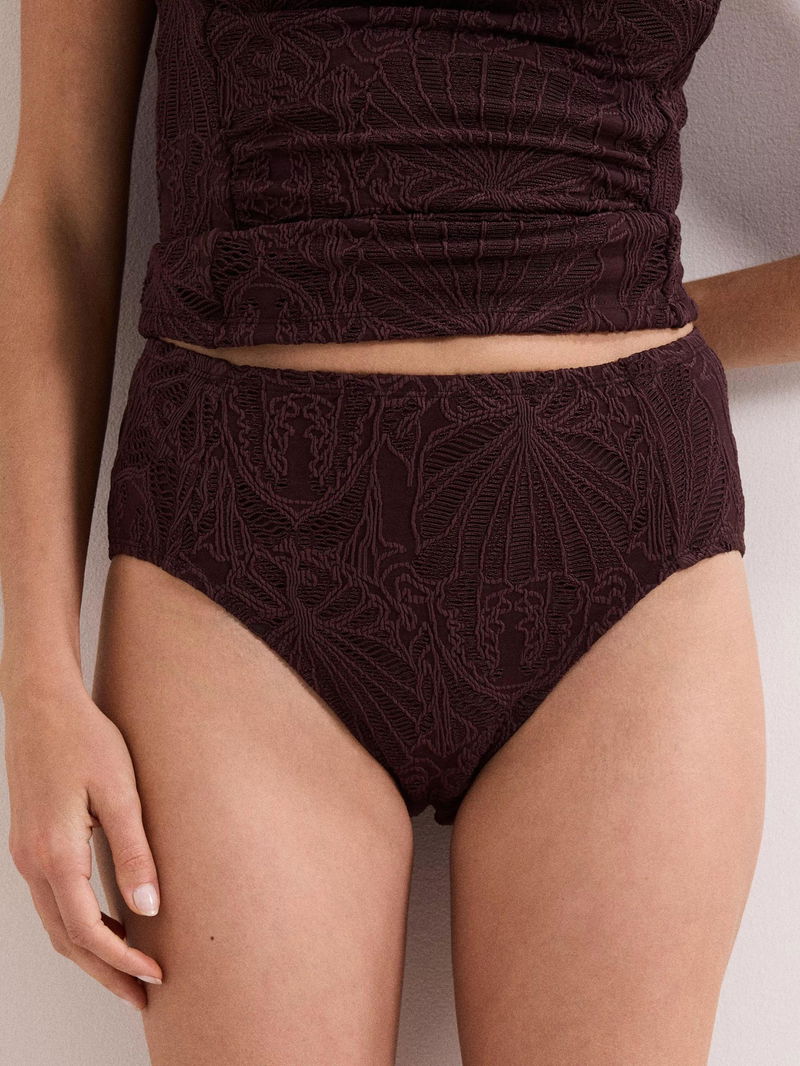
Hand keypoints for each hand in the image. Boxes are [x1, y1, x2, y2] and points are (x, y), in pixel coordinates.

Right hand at [2, 673, 162, 1010]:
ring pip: (56, 925)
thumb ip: (134, 850)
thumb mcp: (120, 791)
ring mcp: (25, 855)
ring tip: (130, 968)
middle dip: (105, 972)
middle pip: (67, 939)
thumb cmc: (84, 738)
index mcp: (55, 854)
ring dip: (91, 952)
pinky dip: (78, 925)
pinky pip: (52, 901)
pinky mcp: (29, 843)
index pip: (88, 931)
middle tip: (143, 995)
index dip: (123, 960)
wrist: (41, 703)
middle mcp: (31, 862)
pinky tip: (109, 922)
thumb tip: (150, 906)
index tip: (157, 977)